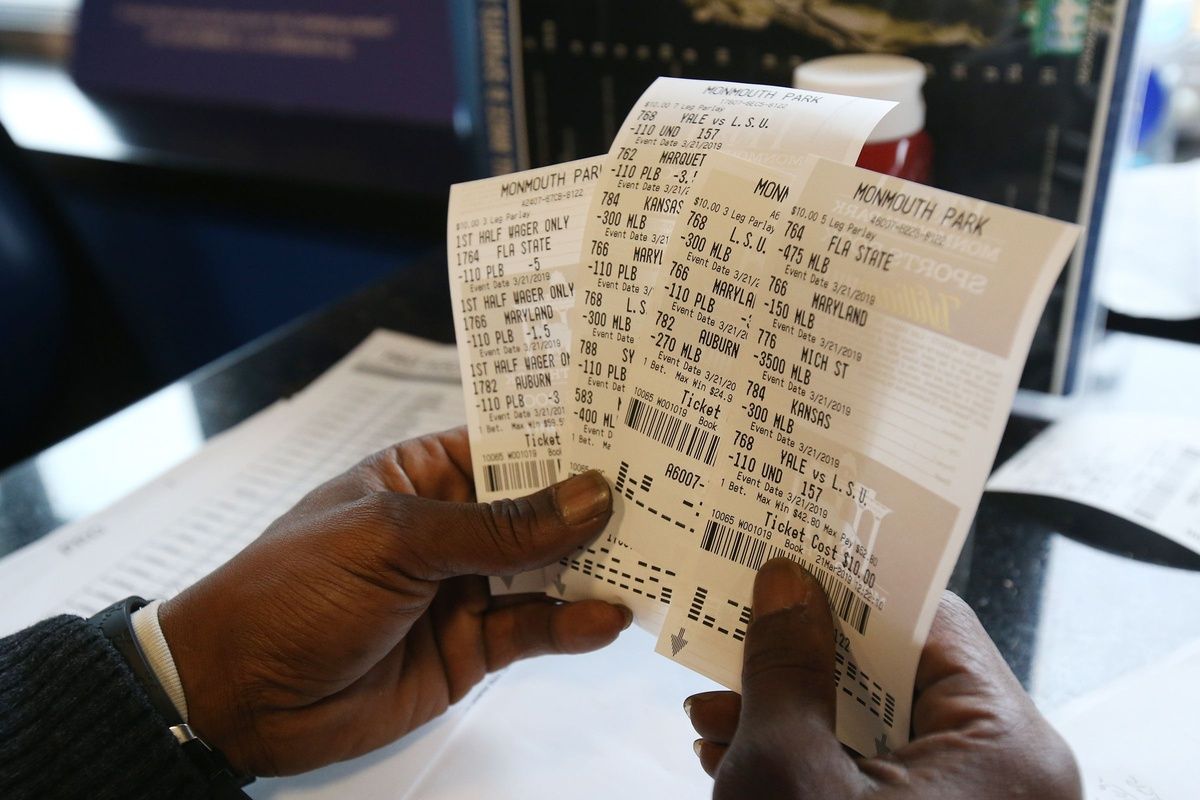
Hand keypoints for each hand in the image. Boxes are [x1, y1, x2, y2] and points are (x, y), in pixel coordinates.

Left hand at [159, 427, 627, 776]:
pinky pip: (534, 630)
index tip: (632, 426)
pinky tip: (606, 618)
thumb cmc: (290, 590)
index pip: (508, 443)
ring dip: (596, 566)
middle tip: (667, 493)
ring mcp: (463, 588)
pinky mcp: (471, 649)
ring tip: (654, 556)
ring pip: (548, 571)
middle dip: (596, 503)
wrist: (235, 698)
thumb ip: (498, 526)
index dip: (566, 437)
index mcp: (421, 474)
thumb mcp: (395, 539)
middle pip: (539, 508)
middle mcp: (449, 526)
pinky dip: (572, 626)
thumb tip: (589, 495)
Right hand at [686, 559, 1080, 798]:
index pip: (935, 622)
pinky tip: (731, 752)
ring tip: (711, 702)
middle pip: (901, 677)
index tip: (793, 551)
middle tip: (739, 620)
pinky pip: (872, 782)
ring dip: (791, 711)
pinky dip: (806, 762)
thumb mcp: (789, 771)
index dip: (857, 583)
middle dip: (803, 655)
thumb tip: (786, 581)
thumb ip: (787, 665)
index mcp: (1007, 749)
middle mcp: (1006, 780)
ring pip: (876, 731)